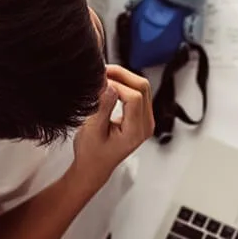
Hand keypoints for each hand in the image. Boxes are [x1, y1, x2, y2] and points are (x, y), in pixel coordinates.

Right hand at [70, 65, 153, 190]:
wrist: (93, 167)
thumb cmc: (91, 153)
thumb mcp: (92, 130)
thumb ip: (103, 107)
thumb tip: (110, 86)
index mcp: (136, 131)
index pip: (134, 97)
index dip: (116, 85)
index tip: (99, 81)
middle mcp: (146, 125)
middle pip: (143, 87)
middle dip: (122, 75)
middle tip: (101, 71)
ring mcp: (145, 120)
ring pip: (142, 87)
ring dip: (123, 78)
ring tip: (103, 76)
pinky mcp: (140, 116)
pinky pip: (138, 92)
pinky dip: (124, 84)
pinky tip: (109, 84)